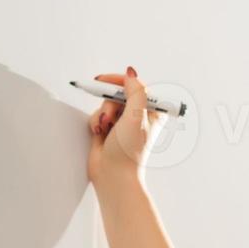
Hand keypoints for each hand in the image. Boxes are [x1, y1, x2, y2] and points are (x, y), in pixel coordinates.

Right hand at [87, 67, 165, 192]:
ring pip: (106, 104)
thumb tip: (131, 72)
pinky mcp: (110, 129)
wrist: (113, 175)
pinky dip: (96, 123)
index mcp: (152, 111)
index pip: (135, 85)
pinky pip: (98, 115)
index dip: (118, 81)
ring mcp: (123, 122)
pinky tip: (100, 135)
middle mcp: (138, 115)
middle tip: (108, 118)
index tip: (103, 80)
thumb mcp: (135, 117)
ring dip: (102, 115)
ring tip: (105, 130)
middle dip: (109, 105)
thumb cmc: (128, 151)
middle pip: (118, 94)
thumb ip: (135, 92)